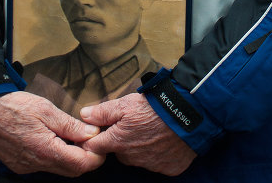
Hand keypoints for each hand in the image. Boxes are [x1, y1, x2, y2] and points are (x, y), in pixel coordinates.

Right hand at [0, 92, 104, 176]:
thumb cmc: (15, 106)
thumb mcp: (46, 109)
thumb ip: (70, 125)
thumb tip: (92, 134)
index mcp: (45, 150)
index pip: (81, 164)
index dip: (95, 155)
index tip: (98, 140)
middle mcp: (37, 164)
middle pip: (71, 170)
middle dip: (85, 157)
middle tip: (87, 137)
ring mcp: (27, 167)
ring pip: (58, 169)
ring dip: (69, 156)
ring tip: (71, 135)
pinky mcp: (20, 165)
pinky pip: (44, 166)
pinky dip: (54, 156)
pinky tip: (53, 139)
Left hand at [81, 93, 195, 175]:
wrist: (187, 114)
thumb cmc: (154, 106)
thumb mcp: (125, 103)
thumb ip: (103, 112)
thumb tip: (84, 115)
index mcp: (118, 142)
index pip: (95, 147)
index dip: (96, 139)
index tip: (101, 132)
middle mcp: (132, 157)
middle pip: (119, 152)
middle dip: (123, 141)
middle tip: (134, 124)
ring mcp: (151, 164)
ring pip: (138, 157)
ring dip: (141, 147)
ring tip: (152, 129)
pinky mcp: (168, 168)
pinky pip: (158, 162)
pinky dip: (160, 153)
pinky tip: (165, 139)